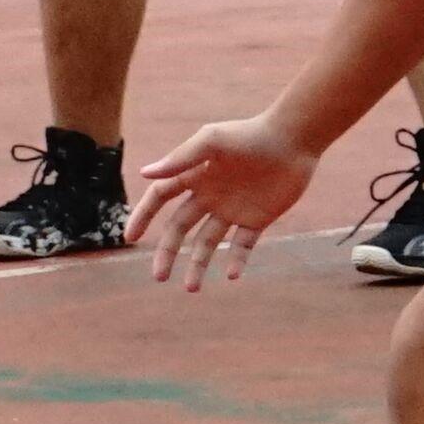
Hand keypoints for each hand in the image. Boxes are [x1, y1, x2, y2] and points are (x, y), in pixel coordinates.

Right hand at [132, 117, 324, 285]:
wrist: (293, 140)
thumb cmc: (249, 135)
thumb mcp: (212, 141)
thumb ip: (180, 159)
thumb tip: (144, 173)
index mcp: (194, 175)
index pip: (160, 197)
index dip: (144, 215)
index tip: (130, 237)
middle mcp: (209, 195)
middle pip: (180, 228)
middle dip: (168, 252)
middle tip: (159, 277)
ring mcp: (232, 209)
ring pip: (208, 243)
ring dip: (198, 266)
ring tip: (191, 288)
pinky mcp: (257, 220)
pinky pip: (242, 246)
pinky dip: (236, 261)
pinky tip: (232, 274)